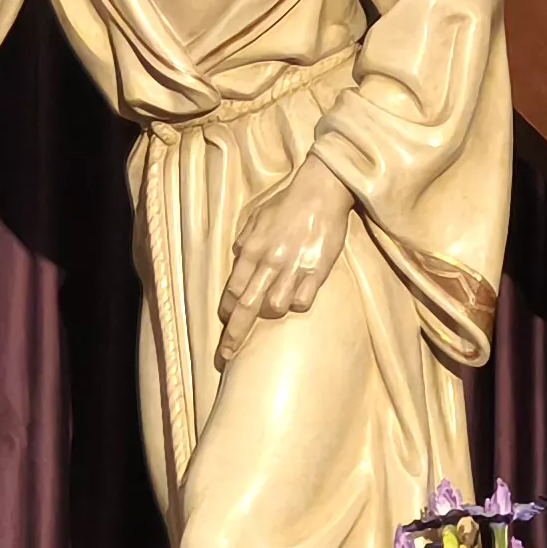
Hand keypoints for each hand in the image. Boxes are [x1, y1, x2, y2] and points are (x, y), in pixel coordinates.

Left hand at [216, 159, 355, 366]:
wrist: (321, 190)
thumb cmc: (287, 202)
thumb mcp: (255, 217)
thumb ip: (244, 242)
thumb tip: (238, 259)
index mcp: (252, 249)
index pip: (232, 290)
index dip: (227, 311)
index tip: (225, 322)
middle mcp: (270, 262)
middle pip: (247, 308)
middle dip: (234, 336)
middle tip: (226, 356)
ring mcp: (294, 268)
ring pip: (275, 308)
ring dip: (271, 313)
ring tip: (273, 307)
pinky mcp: (318, 271)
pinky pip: (303, 301)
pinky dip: (297, 304)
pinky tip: (298, 296)